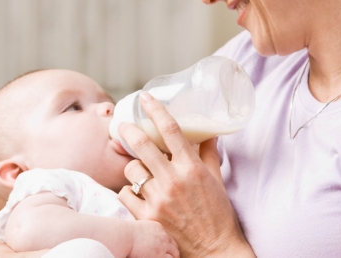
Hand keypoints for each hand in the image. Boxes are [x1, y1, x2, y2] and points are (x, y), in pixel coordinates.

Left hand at [118, 92, 254, 257]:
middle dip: (128, 130)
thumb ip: (208, 154)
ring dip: (134, 167)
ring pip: (132, 169)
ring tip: (141, 172)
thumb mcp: (216, 180)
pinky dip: (129, 191)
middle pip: (142, 144)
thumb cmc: (218, 215)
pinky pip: (125, 193)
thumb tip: (208, 132)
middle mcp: (173, 180)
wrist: (215, 251)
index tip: (145, 98)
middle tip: (122, 126)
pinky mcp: (147, 217)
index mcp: (191, 167)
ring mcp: (158, 199)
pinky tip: (138, 193)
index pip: (170, 129)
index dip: (155, 109)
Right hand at [128, 220, 178, 257]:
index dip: (168, 245)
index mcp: (158, 227)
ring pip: (175, 254)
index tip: (167, 250)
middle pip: (174, 246)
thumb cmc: (124, 234)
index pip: (168, 237)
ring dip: (172, 257)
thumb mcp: (138, 229)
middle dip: (173, 252)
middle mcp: (163, 236)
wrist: (123, 236)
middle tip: (172, 257)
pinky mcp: (160, 255)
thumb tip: (142, 240)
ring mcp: (163, 246)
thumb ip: (145, 232)